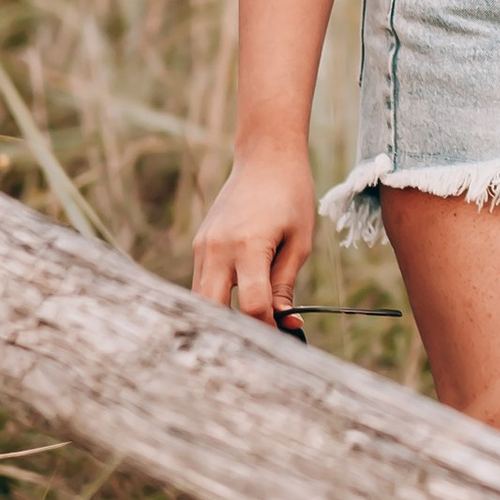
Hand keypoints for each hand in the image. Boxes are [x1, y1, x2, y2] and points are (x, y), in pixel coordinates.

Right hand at [193, 145, 317, 324]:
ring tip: (250, 322)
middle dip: (235, 330)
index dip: (269, 328)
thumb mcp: (300, 242)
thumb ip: (285, 285)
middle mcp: (218, 249)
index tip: (285, 335)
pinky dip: (217, 296)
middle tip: (260, 339)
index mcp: (249, 246)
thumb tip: (285, 321)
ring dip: (223, 314)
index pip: (252, 306)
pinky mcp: (199, 244)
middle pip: (214, 309)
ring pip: (202, 299)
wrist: (266, 159)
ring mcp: (203, 246)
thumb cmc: (291, 197)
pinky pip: (202, 282)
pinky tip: (239, 299)